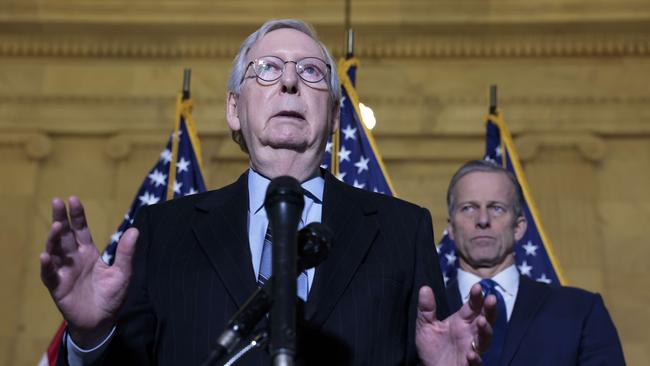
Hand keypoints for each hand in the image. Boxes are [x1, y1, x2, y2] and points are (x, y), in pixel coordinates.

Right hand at [40, 196, 138, 347]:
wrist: (103, 322)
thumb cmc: (112, 296)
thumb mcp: (122, 273)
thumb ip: (125, 253)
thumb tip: (135, 230)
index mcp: (89, 253)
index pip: (81, 229)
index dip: (77, 215)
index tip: (74, 199)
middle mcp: (73, 259)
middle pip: (65, 235)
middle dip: (61, 219)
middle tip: (57, 201)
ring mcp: (64, 272)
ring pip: (55, 251)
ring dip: (54, 239)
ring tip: (57, 227)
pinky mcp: (58, 287)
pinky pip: (49, 274)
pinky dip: (47, 265)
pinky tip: (46, 255)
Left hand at [416, 284, 495, 365]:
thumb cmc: (432, 347)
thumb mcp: (426, 325)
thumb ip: (426, 308)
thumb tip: (424, 288)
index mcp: (462, 321)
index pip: (473, 306)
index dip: (477, 297)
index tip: (478, 287)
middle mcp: (470, 333)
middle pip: (485, 319)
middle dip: (489, 310)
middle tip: (491, 299)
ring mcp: (472, 349)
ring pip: (484, 339)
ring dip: (485, 330)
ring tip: (481, 322)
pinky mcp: (469, 364)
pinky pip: (476, 362)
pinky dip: (475, 357)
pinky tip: (471, 353)